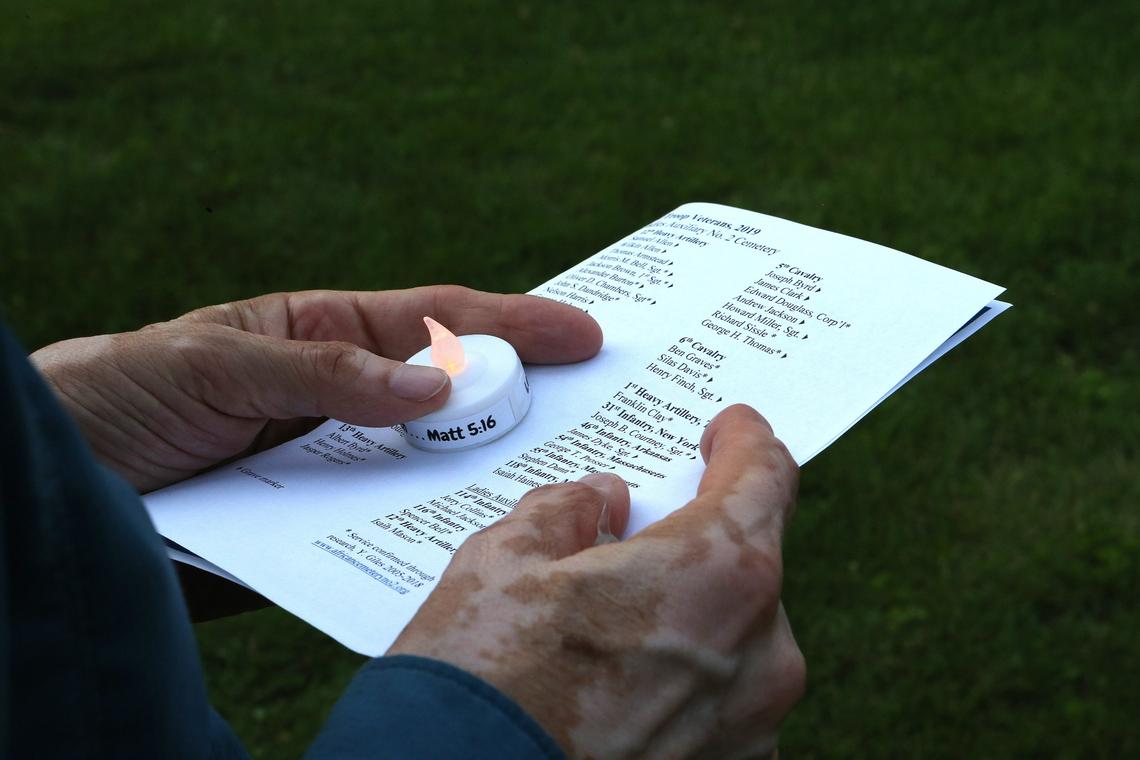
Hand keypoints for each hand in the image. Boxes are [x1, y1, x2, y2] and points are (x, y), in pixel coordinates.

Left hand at [31, 286, 600, 491]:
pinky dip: (419, 540)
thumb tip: (436, 388)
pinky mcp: (310, 530)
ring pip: (422, 473)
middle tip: (601, 416)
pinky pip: (376, 534)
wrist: (50, 481)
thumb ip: (322, 370)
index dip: (512, 324)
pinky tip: (461, 550)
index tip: (584, 334)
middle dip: (521, 402)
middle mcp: (340, 402)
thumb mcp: (212, 361)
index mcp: (322, 336)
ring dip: (479, 481)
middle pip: (447, 399)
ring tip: (551, 492)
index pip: (433, 321)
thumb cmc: (117, 391)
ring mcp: (330, 468)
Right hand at [390, 405, 804, 758]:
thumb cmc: (482, 680)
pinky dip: (681, 689)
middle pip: (744, 564)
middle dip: (691, 547)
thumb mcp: (505, 561)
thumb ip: (567, 510)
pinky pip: (720, 707)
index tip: (730, 429)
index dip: (745, 441)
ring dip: (686, 624)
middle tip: (628, 549)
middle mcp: (762, 653)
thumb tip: (601, 501)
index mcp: (718, 572)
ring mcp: (755, 727)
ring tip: (604, 641)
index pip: (763, 476)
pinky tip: (615, 698)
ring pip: (733, 642)